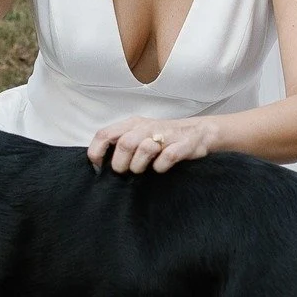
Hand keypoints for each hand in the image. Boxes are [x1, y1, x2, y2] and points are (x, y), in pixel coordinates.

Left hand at [87, 115, 219, 173]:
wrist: (200, 131)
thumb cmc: (163, 137)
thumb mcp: (139, 134)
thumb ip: (120, 143)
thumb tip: (98, 164)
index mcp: (133, 124)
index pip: (105, 133)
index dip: (97, 152)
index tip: (99, 167)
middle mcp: (147, 127)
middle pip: (124, 143)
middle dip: (121, 164)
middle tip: (127, 172)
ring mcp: (166, 135)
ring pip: (144, 149)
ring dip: (140, 166)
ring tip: (144, 170)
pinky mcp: (183, 145)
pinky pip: (167, 157)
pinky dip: (161, 167)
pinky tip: (162, 168)